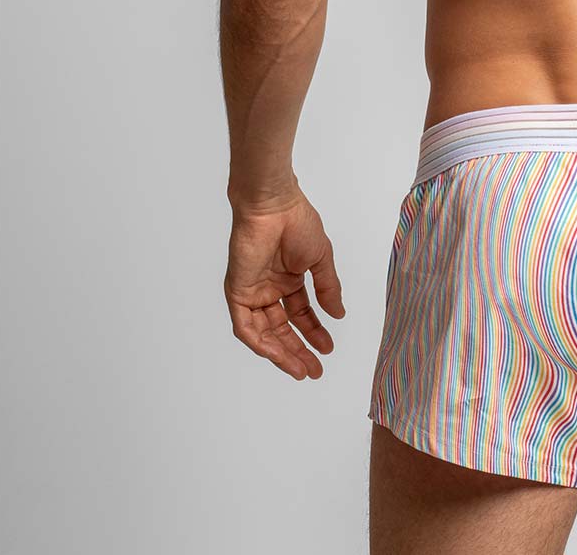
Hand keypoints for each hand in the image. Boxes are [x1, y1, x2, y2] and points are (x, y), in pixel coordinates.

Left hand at [224, 189, 344, 379]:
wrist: (274, 206)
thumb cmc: (297, 223)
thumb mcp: (320, 259)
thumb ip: (328, 289)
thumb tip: (339, 315)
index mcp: (288, 279)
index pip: (300, 314)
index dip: (314, 333)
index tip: (327, 348)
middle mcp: (269, 289)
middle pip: (282, 329)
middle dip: (298, 350)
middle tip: (314, 370)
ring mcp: (253, 292)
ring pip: (264, 333)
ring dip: (280, 352)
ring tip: (299, 369)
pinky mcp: (238, 292)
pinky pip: (246, 326)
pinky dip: (259, 342)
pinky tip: (276, 353)